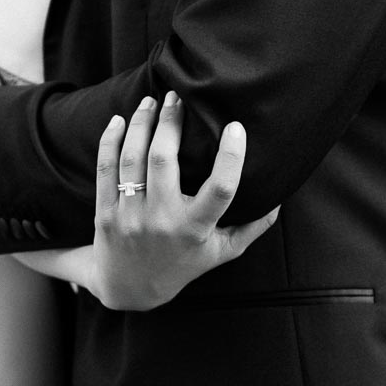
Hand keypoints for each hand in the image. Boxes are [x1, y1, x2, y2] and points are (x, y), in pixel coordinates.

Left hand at [88, 92, 279, 310]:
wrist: (128, 288)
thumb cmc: (182, 264)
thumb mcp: (221, 252)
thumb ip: (252, 227)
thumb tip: (280, 198)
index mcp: (195, 229)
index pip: (219, 190)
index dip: (230, 157)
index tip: (235, 127)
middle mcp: (161, 221)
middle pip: (164, 161)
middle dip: (171, 122)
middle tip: (178, 97)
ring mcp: (130, 217)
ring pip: (133, 159)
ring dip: (141, 124)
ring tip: (152, 102)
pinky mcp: (105, 212)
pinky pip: (105, 168)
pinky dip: (110, 140)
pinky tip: (119, 121)